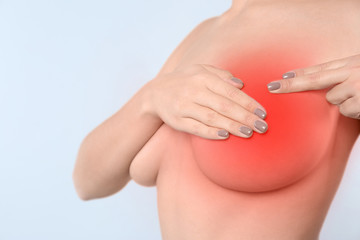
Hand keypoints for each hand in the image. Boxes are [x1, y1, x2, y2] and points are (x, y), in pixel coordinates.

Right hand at [146, 64, 267, 139]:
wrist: (155, 93)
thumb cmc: (185, 81)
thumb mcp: (200, 70)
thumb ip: (221, 75)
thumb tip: (241, 84)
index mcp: (202, 77)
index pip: (230, 91)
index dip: (248, 102)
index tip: (262, 113)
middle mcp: (193, 91)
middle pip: (224, 106)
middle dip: (245, 117)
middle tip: (262, 127)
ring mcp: (184, 106)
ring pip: (212, 118)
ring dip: (232, 126)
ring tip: (249, 133)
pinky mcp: (177, 120)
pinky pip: (196, 128)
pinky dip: (210, 132)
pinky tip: (225, 135)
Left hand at [267, 54, 359, 118]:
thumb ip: (344, 74)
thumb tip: (325, 87)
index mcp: (351, 62)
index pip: (320, 68)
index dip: (300, 73)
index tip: (283, 76)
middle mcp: (351, 71)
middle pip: (314, 79)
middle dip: (291, 84)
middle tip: (271, 87)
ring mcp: (355, 85)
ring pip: (332, 98)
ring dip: (343, 102)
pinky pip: (345, 110)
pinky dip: (354, 112)